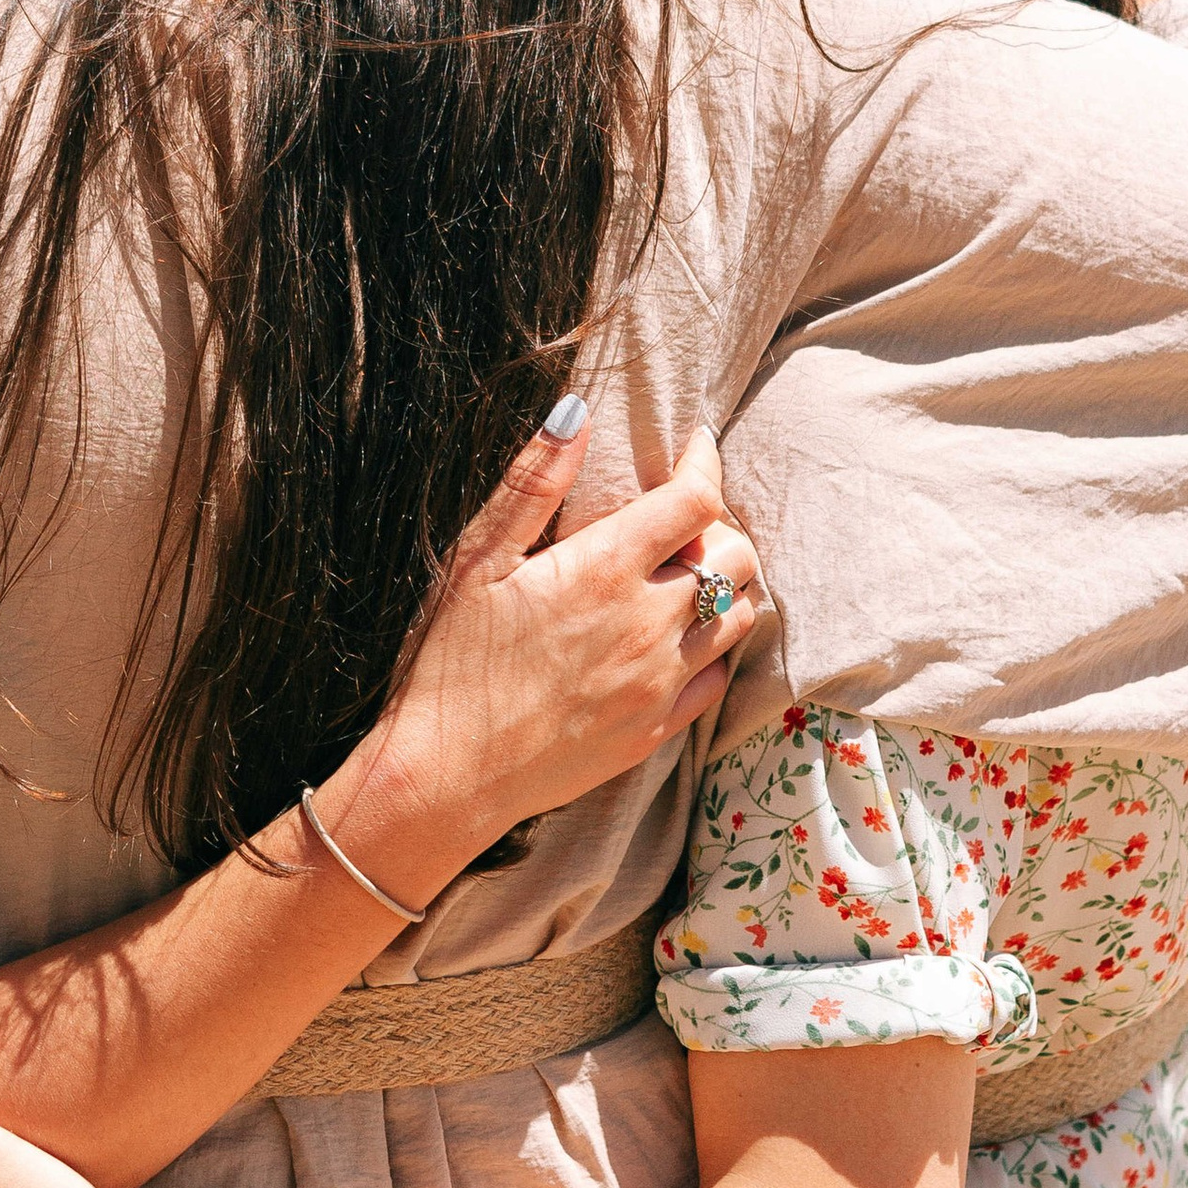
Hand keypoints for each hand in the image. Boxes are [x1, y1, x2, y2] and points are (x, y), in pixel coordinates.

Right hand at [349, 411, 760, 878]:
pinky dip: (712, 645)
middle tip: (683, 522)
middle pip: (736, 556)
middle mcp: (649, 624)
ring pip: (739, 616)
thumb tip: (575, 412)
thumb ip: (533, 484)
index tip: (697, 446)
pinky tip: (675, 638)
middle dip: (720, 527)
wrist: (447, 775)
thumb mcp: (476, 562)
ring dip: (724, 585)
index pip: (696, 500)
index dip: (705, 462)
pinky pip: (718, 676)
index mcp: (604, 570)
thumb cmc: (451, 663)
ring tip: (685, 576)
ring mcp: (661, 682)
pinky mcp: (658, 728)